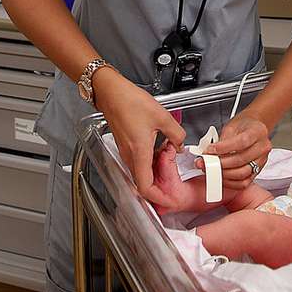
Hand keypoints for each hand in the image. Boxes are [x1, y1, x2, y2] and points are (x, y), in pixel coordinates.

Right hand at [95, 70, 185, 205]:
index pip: (145, 186)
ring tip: (169, 165)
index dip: (158, 197)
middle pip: (143, 183)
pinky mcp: (125, 146)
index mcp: (139, 152)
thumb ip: (176, 133)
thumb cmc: (130, 102)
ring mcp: (125, 152)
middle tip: (173, 186)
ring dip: (155, 173)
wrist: (111, 93)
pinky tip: (159, 151)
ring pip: (140, 173)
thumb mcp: (162, 116)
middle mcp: (129, 156)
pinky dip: (149, 163)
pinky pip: (137, 162)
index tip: (169, 199)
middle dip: (159, 187)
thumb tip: (180, 144)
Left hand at [204, 112, 270, 191]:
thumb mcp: (232, 126)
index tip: (209, 151)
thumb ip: (222, 140)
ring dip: (223, 173)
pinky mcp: (258, 171)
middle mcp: (263, 147)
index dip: (223, 148)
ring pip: (242, 173)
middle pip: (241, 160)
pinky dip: (230, 182)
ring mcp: (262, 161)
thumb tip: (209, 154)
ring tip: (211, 170)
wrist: (254, 128)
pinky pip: (244, 182)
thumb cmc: (244, 126)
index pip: (241, 142)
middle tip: (206, 163)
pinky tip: (221, 176)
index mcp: (258, 132)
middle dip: (220, 163)